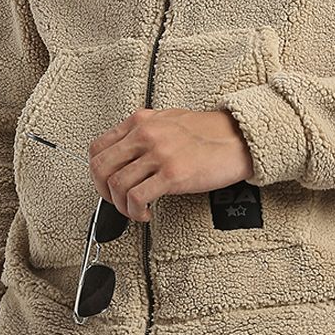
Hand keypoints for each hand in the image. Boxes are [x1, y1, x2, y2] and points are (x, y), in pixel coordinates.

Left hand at [88, 107, 253, 222]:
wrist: (238, 138)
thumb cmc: (208, 132)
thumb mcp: (168, 120)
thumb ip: (144, 132)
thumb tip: (124, 156)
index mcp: (140, 121)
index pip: (97, 148)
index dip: (96, 172)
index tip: (106, 185)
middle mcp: (145, 134)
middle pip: (100, 168)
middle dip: (103, 192)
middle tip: (116, 202)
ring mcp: (158, 153)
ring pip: (116, 186)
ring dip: (121, 206)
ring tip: (135, 211)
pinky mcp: (172, 173)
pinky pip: (137, 198)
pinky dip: (135, 212)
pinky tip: (146, 213)